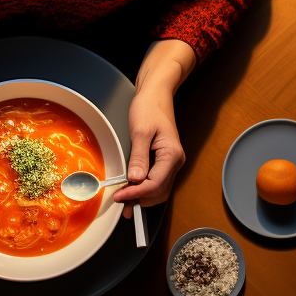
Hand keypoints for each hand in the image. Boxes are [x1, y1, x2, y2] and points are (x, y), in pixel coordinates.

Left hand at [112, 38, 195, 218]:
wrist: (156, 94)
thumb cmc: (150, 107)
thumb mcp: (140, 131)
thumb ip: (138, 157)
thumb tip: (135, 180)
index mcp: (171, 155)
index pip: (155, 184)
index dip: (136, 194)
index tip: (120, 196)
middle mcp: (175, 161)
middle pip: (159, 191)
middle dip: (140, 199)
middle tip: (120, 201)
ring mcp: (171, 162)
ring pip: (159, 189)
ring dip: (142, 196)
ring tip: (124, 200)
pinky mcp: (165, 160)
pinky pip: (157, 180)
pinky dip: (144, 188)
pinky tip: (132, 190)